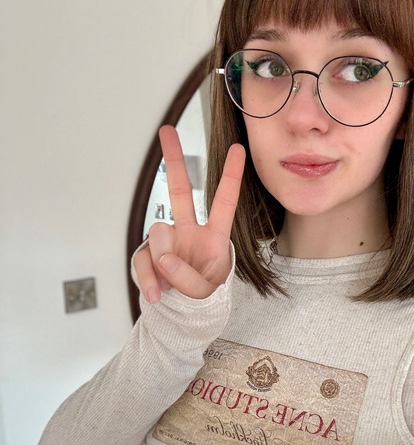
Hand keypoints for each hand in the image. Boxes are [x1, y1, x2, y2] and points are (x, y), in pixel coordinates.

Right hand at [134, 125, 244, 301]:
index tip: (238, 149)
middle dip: (174, 160)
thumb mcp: (207, 290)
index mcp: (214, 236)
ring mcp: (166, 241)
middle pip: (181, 191)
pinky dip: (148, 280)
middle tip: (167, 130)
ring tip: (173, 285)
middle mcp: (189, 231)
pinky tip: (156, 294)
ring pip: (160, 238)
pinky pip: (143, 262)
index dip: (231, 176)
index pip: (224, 202)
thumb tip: (164, 256)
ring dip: (167, 265)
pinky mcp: (147, 255)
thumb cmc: (201, 296)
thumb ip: (189, 277)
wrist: (180, 314)